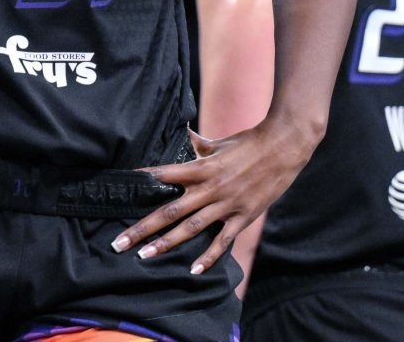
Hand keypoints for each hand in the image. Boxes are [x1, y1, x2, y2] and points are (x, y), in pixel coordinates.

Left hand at [111, 118, 318, 273]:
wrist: (283, 146)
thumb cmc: (249, 142)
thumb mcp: (219, 142)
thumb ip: (199, 144)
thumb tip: (185, 134)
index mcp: (201, 167)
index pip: (164, 175)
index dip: (143, 181)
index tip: (121, 189)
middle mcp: (209, 188)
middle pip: (169, 210)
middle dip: (143, 228)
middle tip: (119, 243)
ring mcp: (226, 204)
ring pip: (189, 228)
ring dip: (166, 244)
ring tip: (144, 256)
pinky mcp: (243, 216)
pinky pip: (222, 240)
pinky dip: (208, 256)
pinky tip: (193, 270)